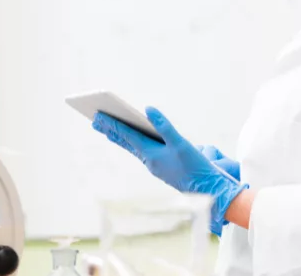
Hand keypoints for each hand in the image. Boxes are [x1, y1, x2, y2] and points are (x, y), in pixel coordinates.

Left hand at [92, 107, 247, 235]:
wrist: (206, 190)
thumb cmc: (195, 167)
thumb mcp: (181, 143)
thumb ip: (164, 126)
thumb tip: (148, 109)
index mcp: (151, 154)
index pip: (127, 135)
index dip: (112, 124)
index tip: (98, 116)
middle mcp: (149, 160)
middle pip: (125, 141)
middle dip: (110, 130)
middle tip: (94, 120)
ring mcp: (154, 165)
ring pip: (132, 147)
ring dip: (120, 137)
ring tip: (108, 129)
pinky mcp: (160, 168)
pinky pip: (141, 152)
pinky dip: (132, 144)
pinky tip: (132, 141)